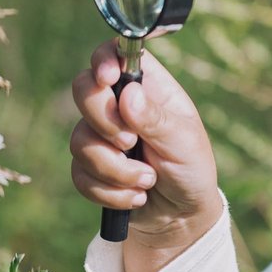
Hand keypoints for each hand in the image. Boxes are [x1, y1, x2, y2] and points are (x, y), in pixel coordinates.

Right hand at [70, 39, 220, 271]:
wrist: (181, 216)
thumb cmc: (192, 169)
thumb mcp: (184, 142)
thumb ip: (157, 119)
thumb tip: (128, 94)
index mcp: (148, 88)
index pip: (117, 54)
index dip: (104, 60)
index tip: (108, 79)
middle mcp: (120, 106)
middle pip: (83, 90)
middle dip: (103, 121)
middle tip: (130, 142)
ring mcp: (101, 135)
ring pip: (79, 140)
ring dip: (115, 169)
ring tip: (148, 180)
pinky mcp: (90, 167)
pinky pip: (79, 174)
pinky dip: (110, 191)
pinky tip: (136, 197)